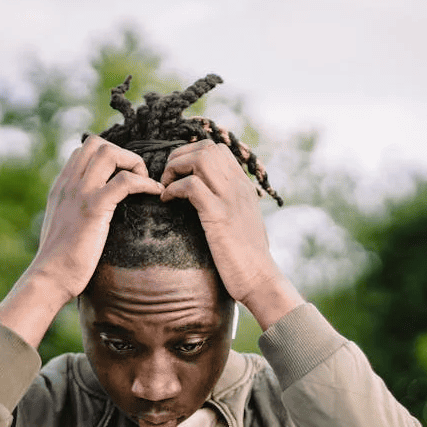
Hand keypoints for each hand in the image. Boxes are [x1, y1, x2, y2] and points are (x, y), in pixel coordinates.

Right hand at [0, 136, 163, 347]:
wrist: (50, 277)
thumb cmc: (59, 261)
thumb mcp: (63, 227)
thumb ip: (73, 211)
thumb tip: (90, 214)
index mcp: (61, 187)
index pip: (83, 150)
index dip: (108, 156)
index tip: (123, 176)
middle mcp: (68, 184)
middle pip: (97, 144)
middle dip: (122, 154)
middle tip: (136, 178)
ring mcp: (80, 194)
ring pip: (110, 153)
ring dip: (134, 163)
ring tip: (145, 183)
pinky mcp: (93, 208)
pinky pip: (125, 181)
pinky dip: (145, 182)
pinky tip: (155, 193)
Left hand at [160, 140, 303, 328]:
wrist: (260, 279)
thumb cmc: (246, 258)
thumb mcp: (240, 223)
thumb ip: (228, 206)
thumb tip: (206, 201)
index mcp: (243, 186)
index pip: (217, 149)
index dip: (191, 154)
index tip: (178, 174)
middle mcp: (238, 186)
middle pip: (206, 147)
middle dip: (179, 157)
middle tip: (167, 179)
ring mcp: (230, 198)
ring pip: (200, 158)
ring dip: (175, 168)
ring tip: (166, 187)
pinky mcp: (219, 215)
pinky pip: (191, 186)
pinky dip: (173, 189)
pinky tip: (167, 201)